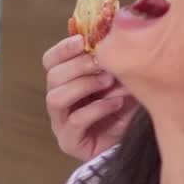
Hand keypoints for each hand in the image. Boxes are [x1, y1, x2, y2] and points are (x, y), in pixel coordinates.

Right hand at [43, 35, 134, 160]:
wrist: (133, 143)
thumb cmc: (123, 108)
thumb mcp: (118, 80)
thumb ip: (111, 62)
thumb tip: (115, 40)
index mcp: (64, 82)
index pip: (50, 61)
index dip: (63, 49)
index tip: (82, 40)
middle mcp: (57, 101)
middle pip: (52, 76)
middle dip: (77, 66)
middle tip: (102, 62)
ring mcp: (60, 123)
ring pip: (55, 98)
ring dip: (83, 85)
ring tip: (108, 81)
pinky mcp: (69, 142)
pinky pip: (74, 121)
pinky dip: (96, 109)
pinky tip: (116, 103)